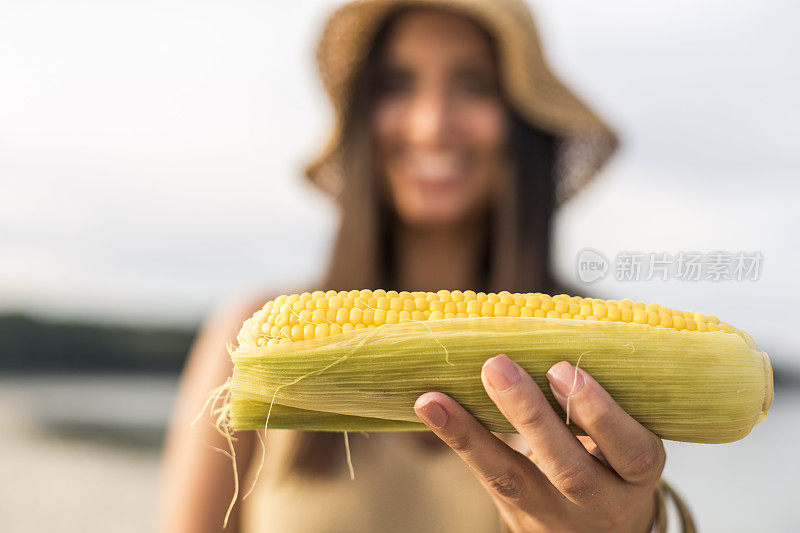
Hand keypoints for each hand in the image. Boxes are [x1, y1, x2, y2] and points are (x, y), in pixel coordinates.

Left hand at [414, 354, 664, 532]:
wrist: (599, 527)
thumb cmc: (613, 459)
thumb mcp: (626, 435)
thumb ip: (600, 394)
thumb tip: (551, 319)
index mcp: (638, 472)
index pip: (631, 451)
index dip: (600, 414)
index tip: (564, 370)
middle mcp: (602, 502)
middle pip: (570, 470)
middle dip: (532, 416)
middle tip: (500, 366)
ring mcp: (557, 513)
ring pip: (517, 480)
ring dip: (476, 433)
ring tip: (440, 395)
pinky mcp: (518, 514)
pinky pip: (486, 478)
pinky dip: (457, 438)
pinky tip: (431, 406)